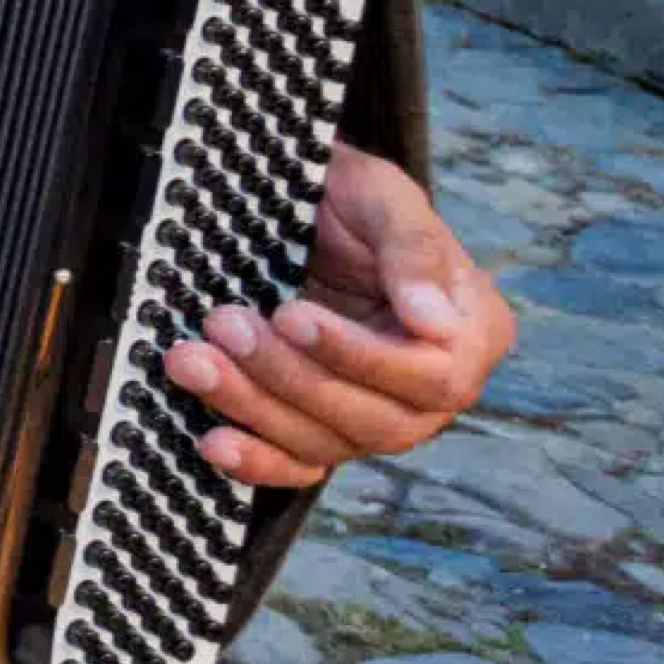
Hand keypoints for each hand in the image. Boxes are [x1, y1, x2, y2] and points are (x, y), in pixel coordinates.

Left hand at [159, 143, 514, 489]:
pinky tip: (211, 442)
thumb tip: (436, 321)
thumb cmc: (354, 200)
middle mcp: (435, 391)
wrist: (306, 209)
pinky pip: (298, 464)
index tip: (289, 316)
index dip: (357, 356)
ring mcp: (379, 417)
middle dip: (288, 377)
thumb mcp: (385, 199)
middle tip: (223, 325)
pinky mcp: (325, 431)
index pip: (431, 376)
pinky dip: (256, 461)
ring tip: (191, 360)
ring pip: (325, 441)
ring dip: (251, 407)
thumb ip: (414, 251)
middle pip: (372, 419)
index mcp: (472, 334)